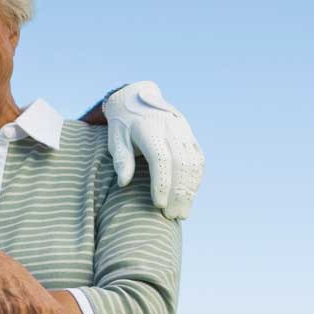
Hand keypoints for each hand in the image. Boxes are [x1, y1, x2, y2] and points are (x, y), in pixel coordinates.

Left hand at [103, 81, 203, 219]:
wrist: (136, 98)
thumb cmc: (122, 125)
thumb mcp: (115, 139)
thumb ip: (121, 160)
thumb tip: (123, 183)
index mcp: (150, 129)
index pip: (161, 159)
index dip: (162, 183)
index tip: (159, 204)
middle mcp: (171, 129)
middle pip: (181, 165)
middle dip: (178, 193)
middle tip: (172, 216)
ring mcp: (184, 131)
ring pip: (193, 163)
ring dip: (190, 190)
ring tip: (182, 212)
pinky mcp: (190, 135)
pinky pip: (198, 159)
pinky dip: (196, 179)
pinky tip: (190, 195)